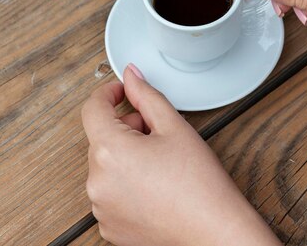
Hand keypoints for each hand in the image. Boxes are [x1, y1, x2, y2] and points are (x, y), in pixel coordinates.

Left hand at [82, 64, 281, 245]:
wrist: (213, 230)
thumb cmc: (199, 183)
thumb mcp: (174, 126)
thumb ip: (146, 95)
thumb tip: (131, 76)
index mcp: (109, 150)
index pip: (92, 108)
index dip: (109, 93)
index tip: (122, 92)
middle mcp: (97, 180)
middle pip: (102, 138)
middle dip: (126, 128)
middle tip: (158, 133)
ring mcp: (101, 206)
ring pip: (106, 166)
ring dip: (126, 156)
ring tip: (160, 164)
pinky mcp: (108, 225)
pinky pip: (110, 192)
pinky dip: (126, 183)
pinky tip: (154, 186)